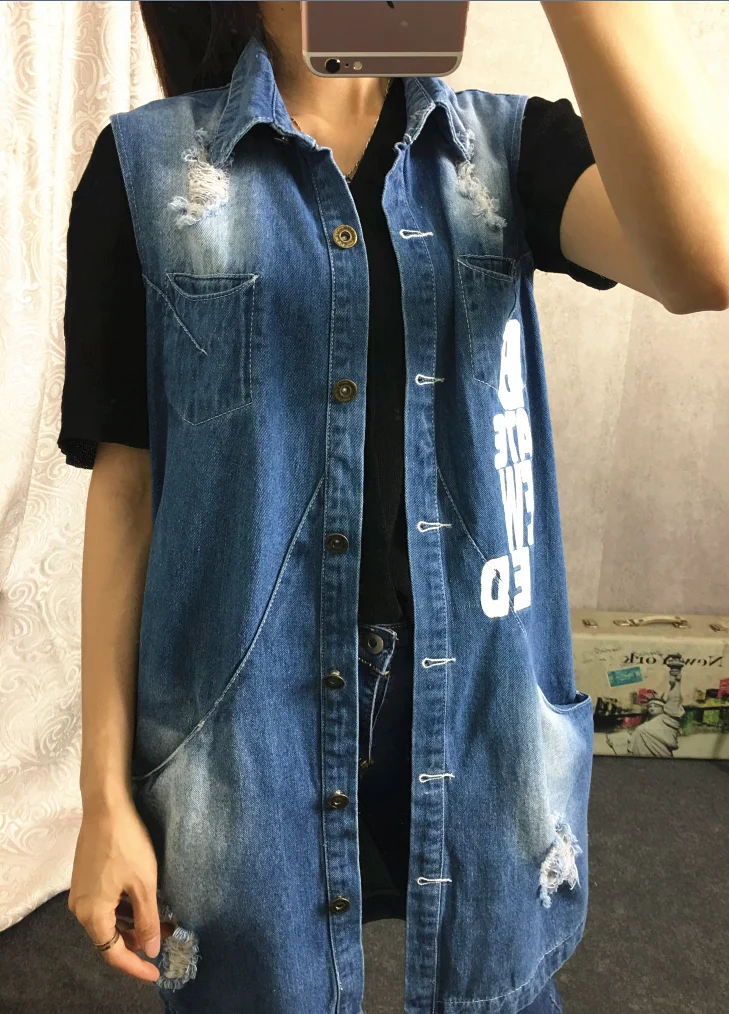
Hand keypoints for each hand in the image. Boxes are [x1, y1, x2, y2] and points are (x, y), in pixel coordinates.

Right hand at [68, 793, 169, 982]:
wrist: (106, 807)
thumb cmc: (126, 844)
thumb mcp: (143, 884)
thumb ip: (147, 920)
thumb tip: (149, 950)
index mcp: (92, 914)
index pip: (113, 954)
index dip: (135, 967)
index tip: (157, 972)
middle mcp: (80, 908)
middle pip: (110, 938)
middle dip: (139, 941)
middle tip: (167, 935)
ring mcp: (81, 892)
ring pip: (109, 920)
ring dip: (134, 923)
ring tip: (163, 918)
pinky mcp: (86, 878)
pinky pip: (105, 904)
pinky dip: (125, 908)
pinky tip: (144, 900)